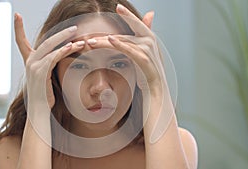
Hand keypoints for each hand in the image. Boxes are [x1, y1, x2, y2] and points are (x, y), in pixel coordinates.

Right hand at [14, 13, 84, 114]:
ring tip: (80, 38)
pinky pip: (54, 57)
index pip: (20, 41)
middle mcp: (29, 62)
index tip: (16, 14)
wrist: (39, 109)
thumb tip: (59, 55)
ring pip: (51, 47)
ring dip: (67, 41)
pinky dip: (64, 51)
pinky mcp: (40, 72)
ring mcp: (33, 66)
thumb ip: (48, 64)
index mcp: (29, 61)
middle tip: (74, 28)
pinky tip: (73, 46)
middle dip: (61, 33)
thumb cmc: (45, 94)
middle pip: (45, 41)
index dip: (18, 27)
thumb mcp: (44, 76)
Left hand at [87, 4, 172, 143]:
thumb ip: (136, 50)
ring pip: (126, 42)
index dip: (128, 15)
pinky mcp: (148, 64)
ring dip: (107, 41)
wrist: (158, 100)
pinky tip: (110, 40)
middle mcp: (152, 45)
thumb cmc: (147, 83)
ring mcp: (151, 54)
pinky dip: (122, 45)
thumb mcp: (141, 64)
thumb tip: (129, 42)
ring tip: (90, 42)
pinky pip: (133, 51)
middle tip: (89, 34)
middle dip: (108, 32)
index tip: (116, 7)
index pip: (138, 25)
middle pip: (127, 33)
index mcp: (149, 44)